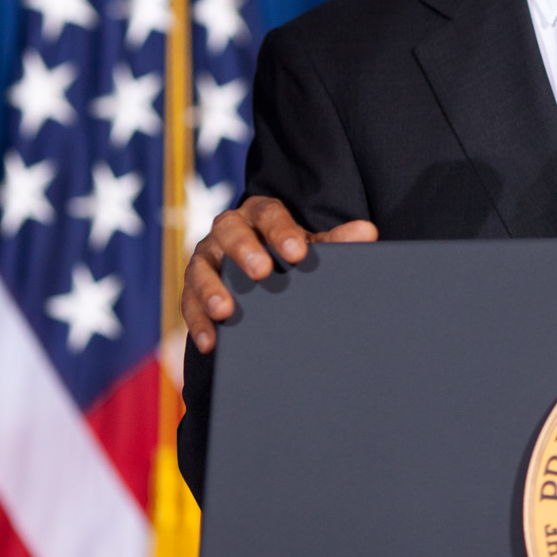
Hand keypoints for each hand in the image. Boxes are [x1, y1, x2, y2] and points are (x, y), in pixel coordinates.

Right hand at [181, 194, 377, 352]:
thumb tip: (368, 233)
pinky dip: (198, 322)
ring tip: (226, 311)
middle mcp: (228, 229)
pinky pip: (187, 302)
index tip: (298, 253)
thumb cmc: (288, 256)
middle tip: (262, 273)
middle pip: (229, 230)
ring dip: (212, 289)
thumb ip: (335, 241)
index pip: (269, 213)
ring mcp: (205, 257)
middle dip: (244, 250)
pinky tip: (210, 342)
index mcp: (260, 213)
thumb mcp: (309, 248)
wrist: (260, 273)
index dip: (282, 230)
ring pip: (202, 266)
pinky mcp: (190, 288)